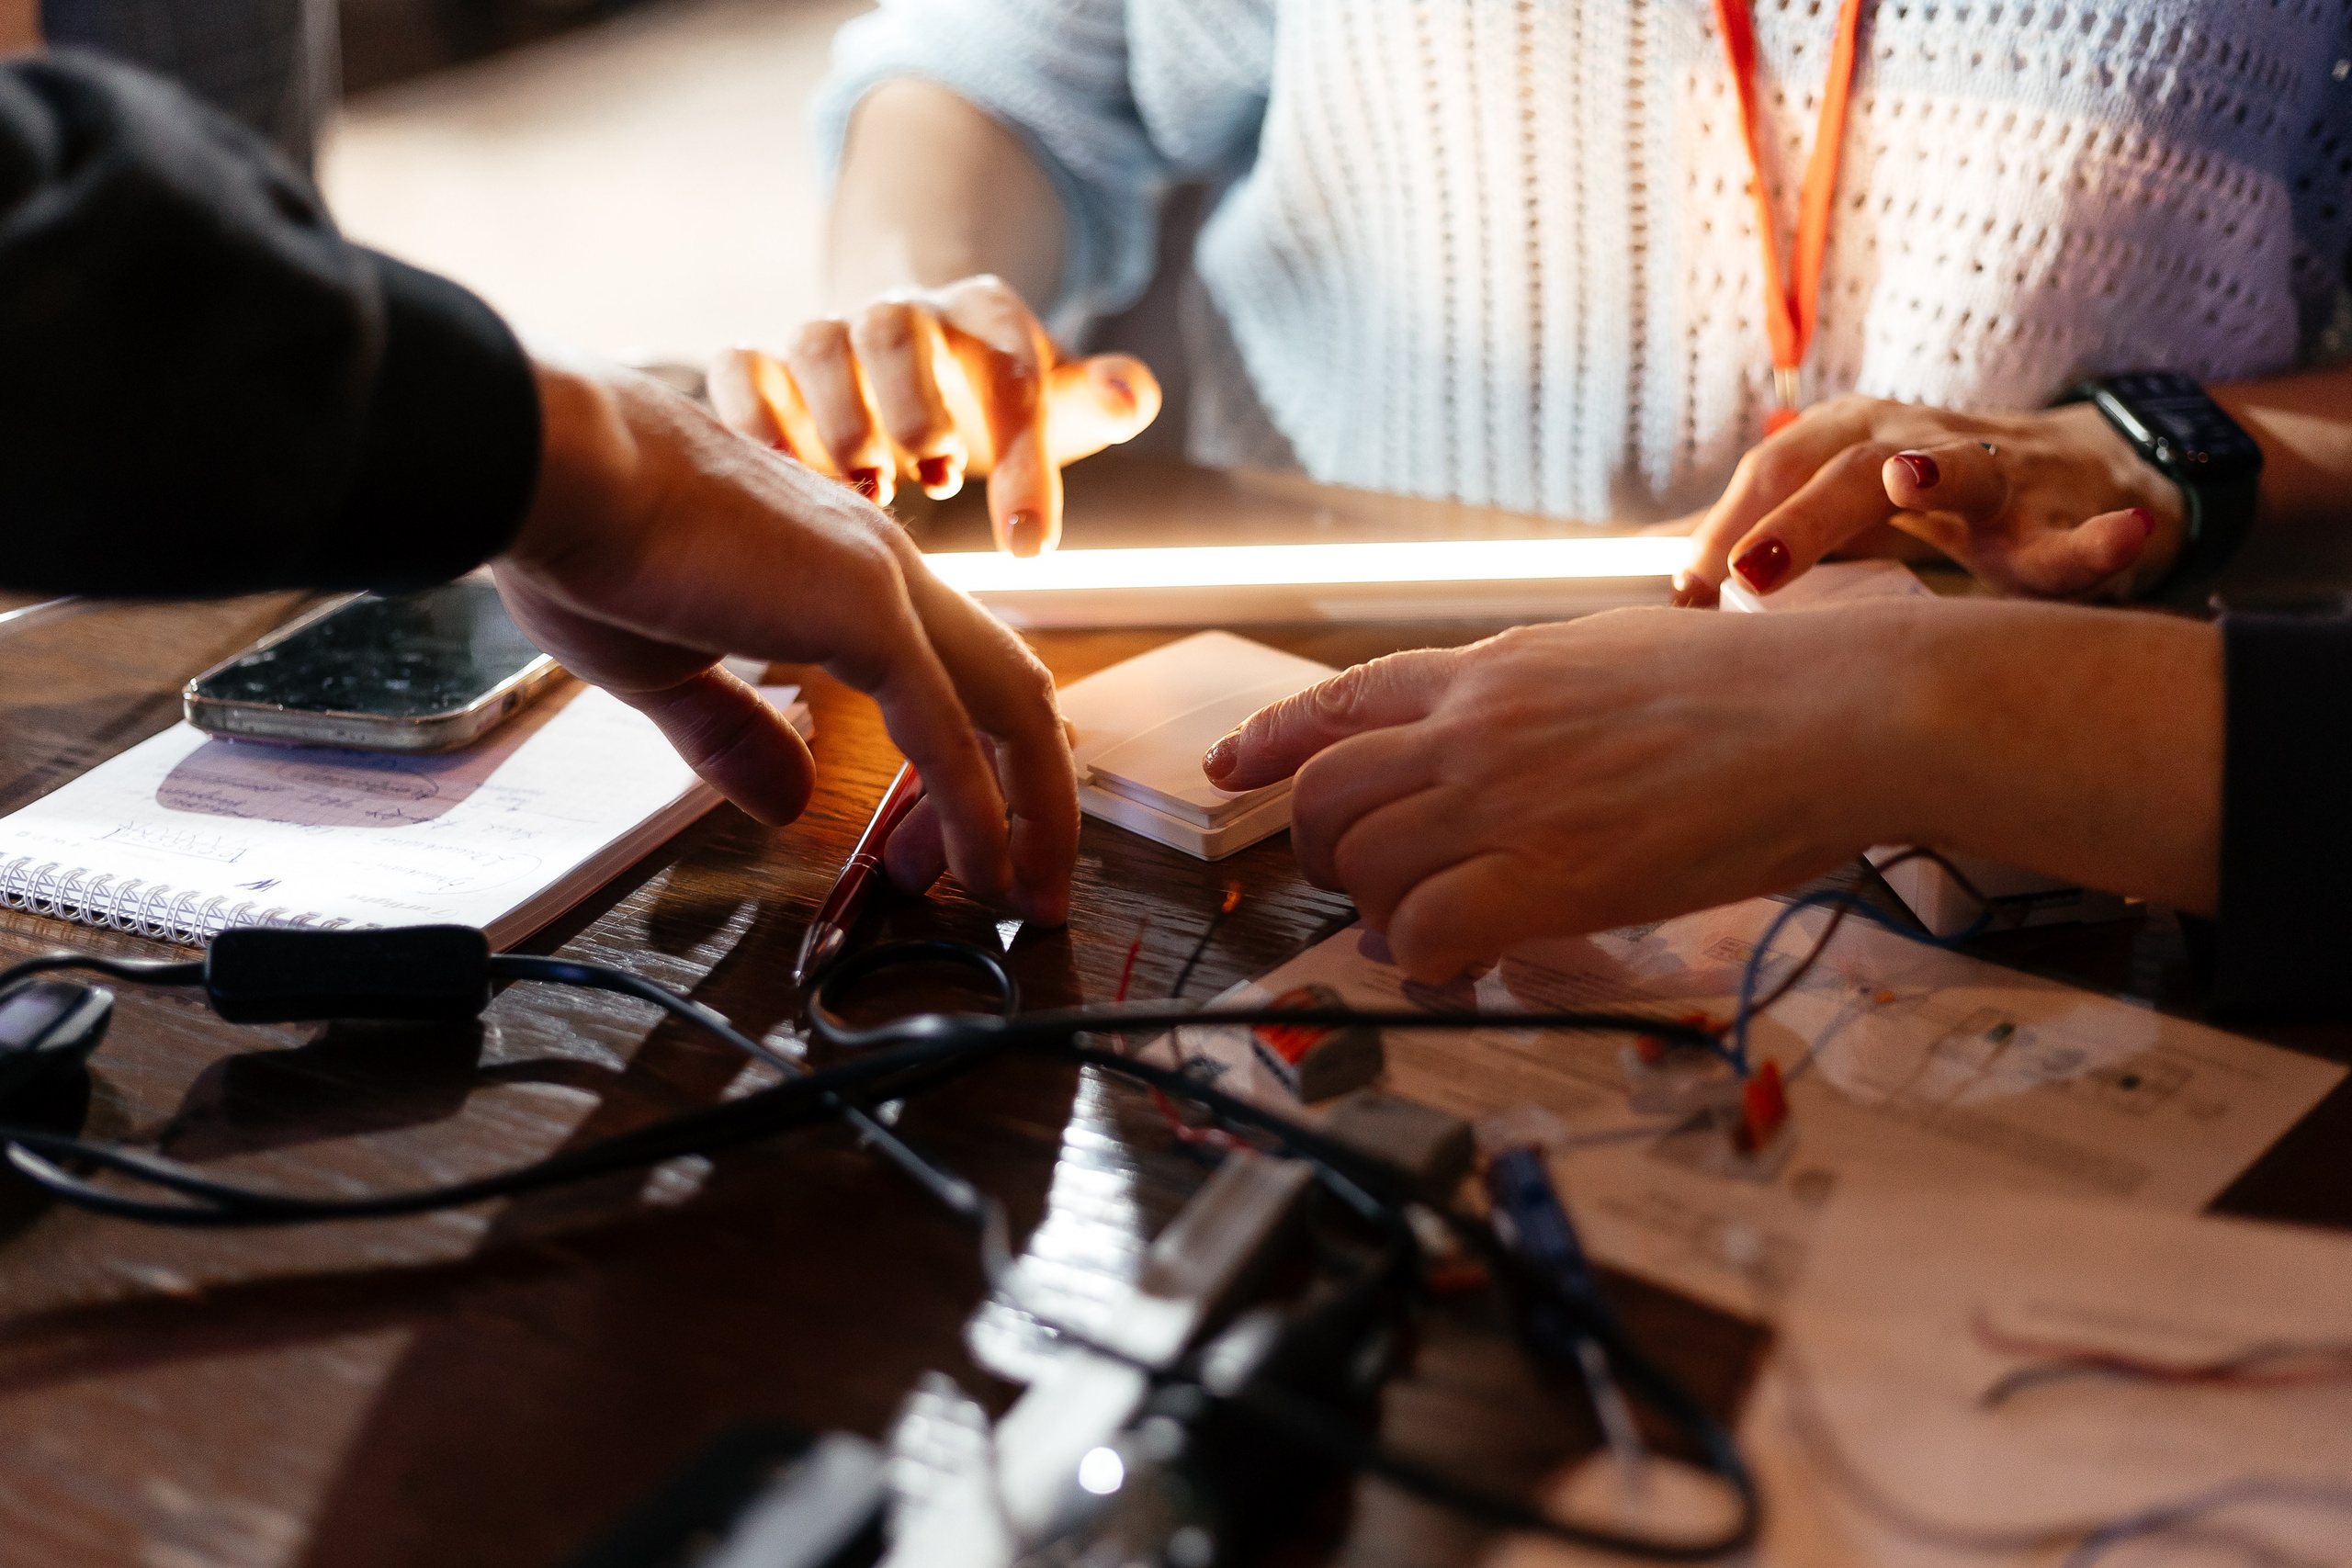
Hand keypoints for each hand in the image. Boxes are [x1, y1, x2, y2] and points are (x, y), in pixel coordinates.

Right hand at [495, 350, 1077, 923]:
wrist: (550, 465)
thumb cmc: (584, 536)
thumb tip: (788, 798)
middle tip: (1015, 883)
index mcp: (838, 571)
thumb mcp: (666, 667)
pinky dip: (977, 811)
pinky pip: (948, 732)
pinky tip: (982, 870)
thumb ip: (735, 734)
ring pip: (1009, 706)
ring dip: (1030, 810)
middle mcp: (881, 569)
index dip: (963, 768)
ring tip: (1030, 892)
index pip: (947, 676)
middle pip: (1006, 690)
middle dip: (1026, 794)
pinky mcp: (866, 615)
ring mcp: (883, 586)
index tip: (925, 847)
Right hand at [707, 275, 1159, 555]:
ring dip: (837, 418)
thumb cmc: (992, 400)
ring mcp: (828, 336)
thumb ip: (1099, 399)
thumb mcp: (1055, 401)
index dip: (1022, 455)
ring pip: (815, 344)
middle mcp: (901, 314)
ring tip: (868, 489)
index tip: (1031, 546)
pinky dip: (752, 417)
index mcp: (984, 317)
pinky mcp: (767, 367)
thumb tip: (1132, 393)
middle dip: (914, 406)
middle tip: (940, 480)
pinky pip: (740, 368)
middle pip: (895, 331)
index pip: (1010, 368)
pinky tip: (781, 478)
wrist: (910, 356)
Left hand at [1200, 611, 1903, 979]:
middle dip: (1329, 851)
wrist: (1837, 712)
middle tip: (1371, 884)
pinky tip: (1466, 965)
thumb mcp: (1611, 655)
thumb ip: (1530, 699)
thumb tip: (1490, 749)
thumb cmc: (1754, 687)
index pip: (1339, 701)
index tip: (1231, 767)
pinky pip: (1430, 934)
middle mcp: (1475, 728)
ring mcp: (1505, 801)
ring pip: (1367, 870)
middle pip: (1328, 797)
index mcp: (1491, 668)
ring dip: (1384, 914)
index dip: (1270, 740)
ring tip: (1432, 931)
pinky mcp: (1549, 878)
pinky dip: (1430, 961)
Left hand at [1671, 394, 2177, 605]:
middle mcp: (1919, 444)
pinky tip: (2121, 535)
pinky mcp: (2071, 516)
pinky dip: (2105, 535)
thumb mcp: (1842, 504)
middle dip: (1799, 513)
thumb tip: (1656, 565)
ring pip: (1964, 468)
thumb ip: (1762, 529)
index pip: (1776, 469)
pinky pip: (2088, 532)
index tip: (1682, 587)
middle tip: (1749, 566)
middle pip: (1849, 465)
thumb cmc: (1933, 497)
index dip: (1725, 521)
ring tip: (1903, 481)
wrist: (2078, 472)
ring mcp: (2001, 475)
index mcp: (1853, 440)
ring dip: (1933, 474)